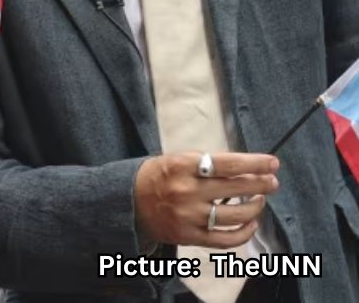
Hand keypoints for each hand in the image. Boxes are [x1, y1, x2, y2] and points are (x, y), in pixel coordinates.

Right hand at [134, 151, 278, 248]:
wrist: (128, 201)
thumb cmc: (158, 176)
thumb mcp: (177, 159)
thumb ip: (208, 162)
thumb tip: (245, 167)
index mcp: (183, 167)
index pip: (228, 164)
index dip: (255, 163)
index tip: (272, 163)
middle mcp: (187, 192)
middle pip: (236, 188)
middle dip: (261, 184)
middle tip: (272, 181)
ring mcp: (189, 216)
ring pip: (236, 216)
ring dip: (255, 207)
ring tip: (260, 200)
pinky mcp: (189, 235)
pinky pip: (226, 239)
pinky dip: (245, 233)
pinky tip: (251, 223)